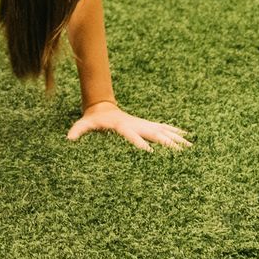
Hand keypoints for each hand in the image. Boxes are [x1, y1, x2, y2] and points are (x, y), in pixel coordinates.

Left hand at [67, 101, 191, 150]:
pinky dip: (175, 132)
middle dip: (166, 142)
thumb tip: (68, 138)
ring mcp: (143, 124)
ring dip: (175, 138)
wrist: (103, 107)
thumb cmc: (95, 119)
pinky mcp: (146, 125)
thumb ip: (78, 130)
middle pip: (153, 133)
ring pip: (162, 131)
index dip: (139, 142)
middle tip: (179, 151)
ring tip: (189, 146)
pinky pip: (164, 128)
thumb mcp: (85, 123)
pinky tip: (186, 137)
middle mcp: (136, 124)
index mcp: (123, 126)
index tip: (149, 151)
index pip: (132, 135)